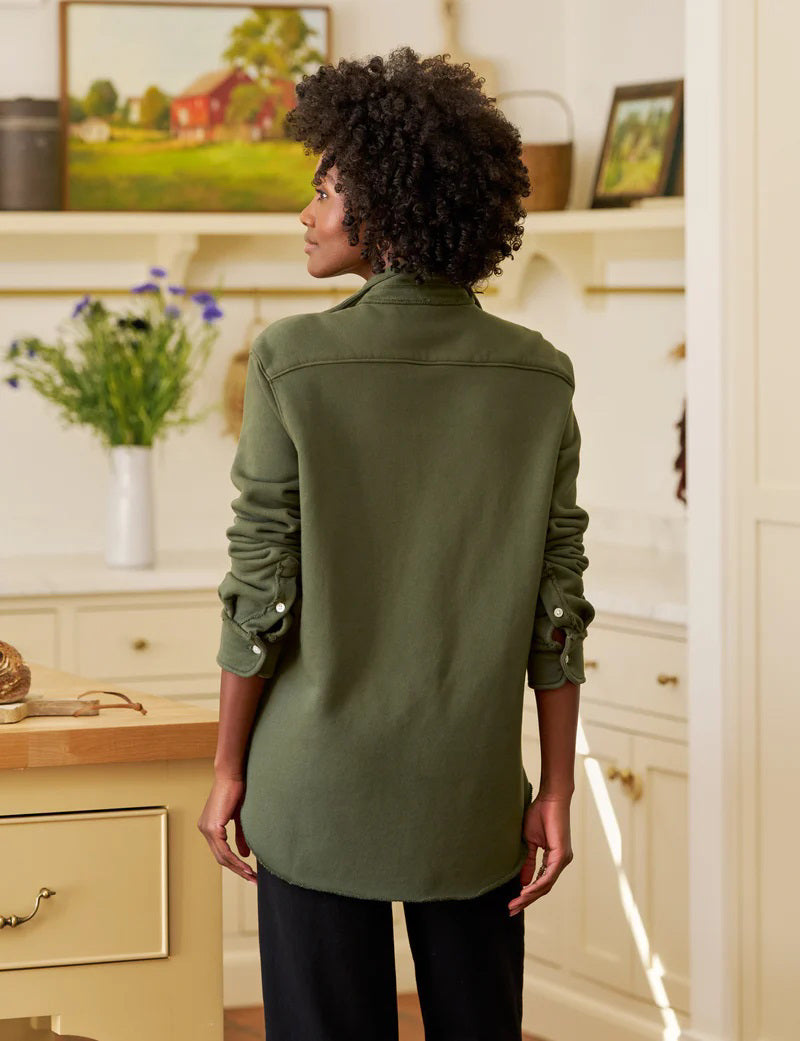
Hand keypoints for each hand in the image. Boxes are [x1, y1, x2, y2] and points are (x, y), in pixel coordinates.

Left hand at [197, 776, 257, 883]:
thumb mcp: (240, 817)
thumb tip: (245, 854)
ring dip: (238, 868)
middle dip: (237, 870)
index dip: (235, 864)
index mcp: (209, 826)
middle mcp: (204, 829)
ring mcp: (206, 829)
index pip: (221, 852)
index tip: (249, 872)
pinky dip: (236, 859)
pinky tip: (246, 865)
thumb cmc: (237, 790)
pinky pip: (224, 850)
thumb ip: (240, 836)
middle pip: (221, 858)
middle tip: (252, 879)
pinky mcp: (212, 827)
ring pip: (222, 857)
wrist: (233, 775)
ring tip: (251, 875)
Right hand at [508, 793, 573, 915]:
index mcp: (554, 859)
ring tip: (516, 903)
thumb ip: (528, 861)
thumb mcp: (530, 841)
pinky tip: (525, 891)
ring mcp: (563, 859)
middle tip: (512, 910)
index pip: (540, 882)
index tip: (513, 903)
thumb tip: (522, 881)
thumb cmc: (540, 814)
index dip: (527, 894)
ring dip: (530, 896)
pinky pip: (548, 876)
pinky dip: (536, 885)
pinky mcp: (561, 855)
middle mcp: (561, 862)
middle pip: (543, 888)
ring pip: (546, 885)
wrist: (551, 798)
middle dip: (527, 900)